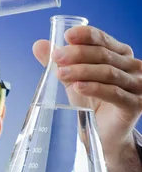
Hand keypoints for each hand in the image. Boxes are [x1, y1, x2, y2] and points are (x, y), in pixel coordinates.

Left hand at [33, 26, 141, 171]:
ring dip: (82, 70)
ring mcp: (137, 85)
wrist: (105, 135)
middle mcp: (133, 67)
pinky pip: (114, 93)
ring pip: (108, 72)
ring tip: (61, 73)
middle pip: (104, 55)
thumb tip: (39, 45)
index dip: (86, 35)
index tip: (66, 36)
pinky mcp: (135, 104)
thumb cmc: (93, 105)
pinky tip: (78, 87)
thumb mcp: (74, 81)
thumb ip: (61, 63)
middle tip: (56, 57)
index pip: (103, 40)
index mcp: (121, 55)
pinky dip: (94, 88)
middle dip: (78, 54)